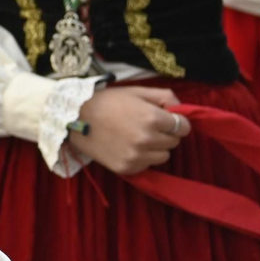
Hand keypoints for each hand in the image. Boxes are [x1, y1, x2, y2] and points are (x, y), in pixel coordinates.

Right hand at [66, 86, 190, 175]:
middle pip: (174, 142)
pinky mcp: (128, 169)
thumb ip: (164, 96)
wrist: (76, 118)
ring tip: (137, 137)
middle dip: (165, 133)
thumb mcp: (136, 91)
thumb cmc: (107, 101)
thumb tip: (180, 109)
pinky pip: (147, 165)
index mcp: (152, 118)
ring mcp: (137, 156)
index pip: (183, 127)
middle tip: (147, 126)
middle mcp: (148, 139)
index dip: (176, 121)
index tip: (166, 119)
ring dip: (156, 148)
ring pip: (164, 156)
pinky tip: (127, 147)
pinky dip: (142, 158)